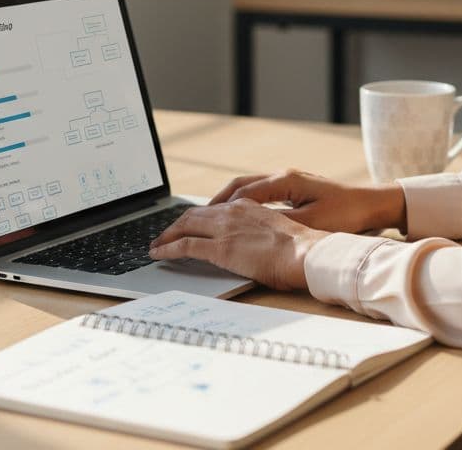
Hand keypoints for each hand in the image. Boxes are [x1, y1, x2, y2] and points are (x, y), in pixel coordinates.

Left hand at [148, 199, 327, 290]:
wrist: (305, 253)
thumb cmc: (299, 250)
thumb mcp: (276, 233)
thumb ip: (258, 234)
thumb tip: (253, 247)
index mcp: (247, 207)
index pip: (213, 209)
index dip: (196, 217)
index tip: (187, 225)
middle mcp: (232, 212)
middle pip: (193, 214)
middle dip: (175, 225)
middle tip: (163, 235)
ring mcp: (224, 229)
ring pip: (183, 226)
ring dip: (166, 236)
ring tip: (156, 246)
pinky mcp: (219, 248)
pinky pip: (184, 246)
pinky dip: (167, 249)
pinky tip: (158, 255)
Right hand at [210, 169, 405, 233]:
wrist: (373, 203)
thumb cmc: (347, 213)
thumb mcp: (313, 222)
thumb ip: (282, 224)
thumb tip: (254, 230)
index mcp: (285, 181)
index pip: (242, 193)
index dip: (219, 208)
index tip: (199, 221)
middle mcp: (283, 175)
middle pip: (239, 186)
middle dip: (215, 203)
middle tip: (193, 220)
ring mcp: (289, 180)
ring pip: (248, 188)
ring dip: (227, 202)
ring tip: (208, 219)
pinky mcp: (295, 188)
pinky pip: (260, 193)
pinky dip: (243, 203)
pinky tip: (238, 218)